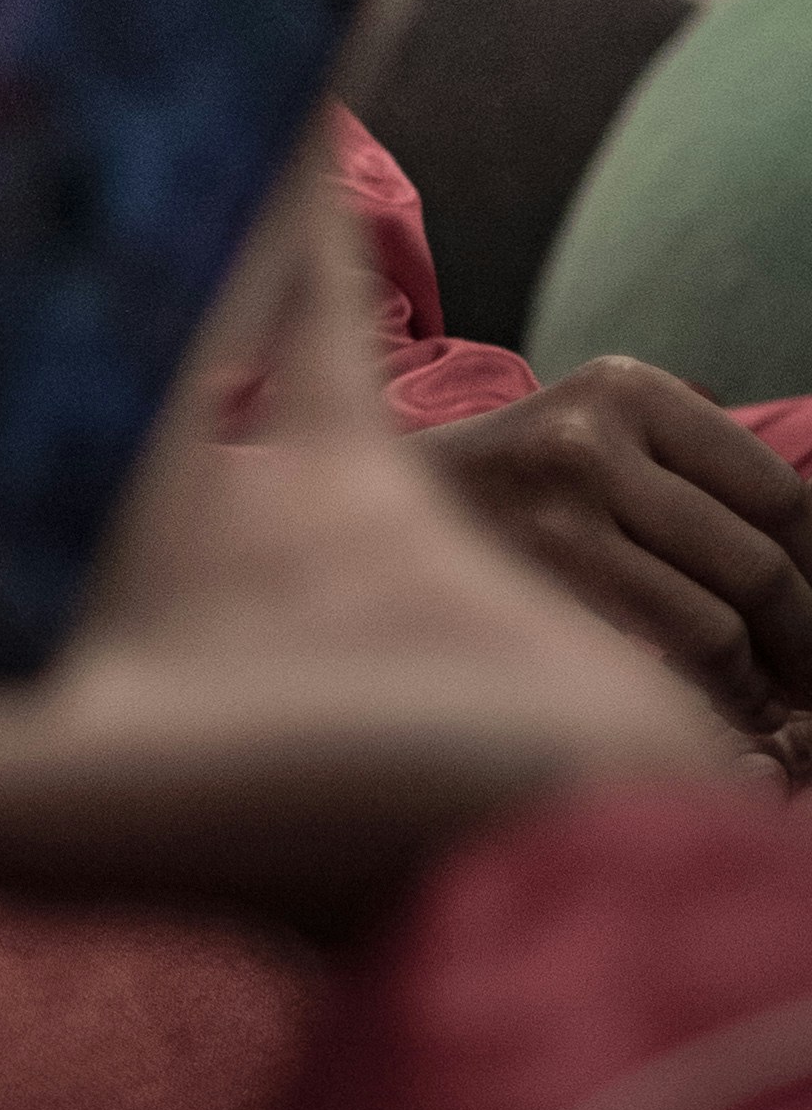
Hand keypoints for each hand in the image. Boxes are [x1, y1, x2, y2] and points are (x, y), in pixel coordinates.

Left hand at [0, 164, 725, 943]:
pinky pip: (299, 318)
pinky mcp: (347, 495)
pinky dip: (286, 204)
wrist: (593, 859)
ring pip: (96, 330)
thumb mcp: (32, 813)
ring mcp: (207, 545)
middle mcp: (59, 603)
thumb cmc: (314, 843)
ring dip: (47, 195)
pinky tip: (260, 70)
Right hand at [424, 358, 811, 777]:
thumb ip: (691, 491)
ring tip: (769, 717)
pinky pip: (674, 662)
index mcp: (624, 387)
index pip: (782, 493)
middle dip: (808, 646)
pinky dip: (719, 706)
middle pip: (762, 561)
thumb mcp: (592, 451)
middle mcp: (592, 432)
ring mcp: (557, 508)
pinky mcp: (532, 585)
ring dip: (768, 690)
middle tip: (809, 694)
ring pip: (725, 623)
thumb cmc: (501, 511)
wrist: (344, 531)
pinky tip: (718, 722)